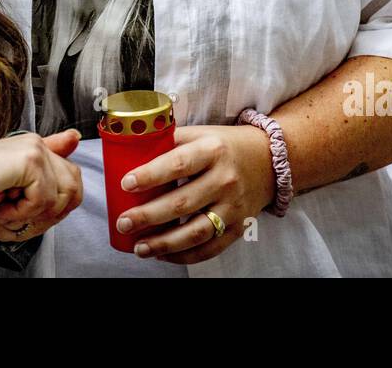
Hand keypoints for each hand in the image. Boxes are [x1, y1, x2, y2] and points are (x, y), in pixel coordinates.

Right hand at [0, 129, 83, 242]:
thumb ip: (40, 181)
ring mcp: (35, 151)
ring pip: (59, 197)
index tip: (53, 176)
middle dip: (49, 213)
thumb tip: (71, 142)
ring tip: (8, 209)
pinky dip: (20, 212)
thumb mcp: (9, 190)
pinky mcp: (31, 160)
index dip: (67, 181)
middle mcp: (36, 145)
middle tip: (21, 216)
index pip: (67, 163)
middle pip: (72, 187)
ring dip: (31, 214)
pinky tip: (2, 206)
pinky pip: (41, 200)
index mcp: (32, 150)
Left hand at [117, 124, 273, 264]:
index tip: (126, 184)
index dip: (150, 175)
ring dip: (164, 243)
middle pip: (182, 203)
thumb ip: (169, 143)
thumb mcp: (200, 134)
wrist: (268, 160)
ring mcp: (233, 206)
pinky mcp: (238, 228)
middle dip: (148, 216)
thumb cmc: (223, 146)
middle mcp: (225, 179)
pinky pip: (209, 248)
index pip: (178, 164)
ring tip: (139, 247)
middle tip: (123, 223)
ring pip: (196, 231)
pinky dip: (184, 256)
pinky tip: (162, 254)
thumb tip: (129, 156)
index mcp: (212, 150)